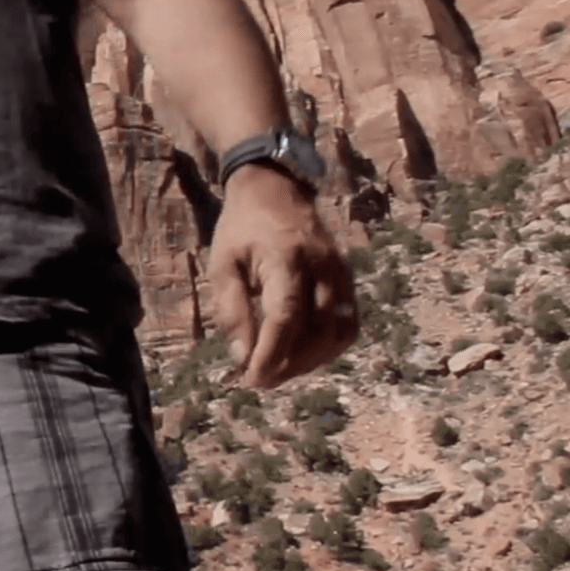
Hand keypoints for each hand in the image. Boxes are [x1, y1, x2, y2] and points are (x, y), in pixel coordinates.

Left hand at [208, 164, 359, 387]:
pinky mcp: (348, 279)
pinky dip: (329, 348)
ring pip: (337, 333)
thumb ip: (232, 310)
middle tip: (261, 381)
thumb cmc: (241, 229)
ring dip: (310, 362)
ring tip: (279, 371)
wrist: (275, 189)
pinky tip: (304, 355)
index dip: (271, 354)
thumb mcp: (222, 264)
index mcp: (285, 258)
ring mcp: (340, 273)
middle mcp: (321, 267)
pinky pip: (349, 324)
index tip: (252, 379)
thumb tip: (242, 358)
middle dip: (289, 364)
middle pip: (316, 331)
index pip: (285, 316)